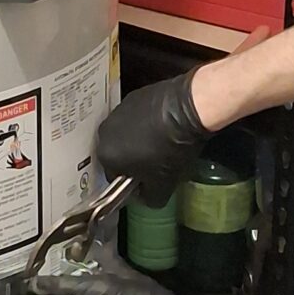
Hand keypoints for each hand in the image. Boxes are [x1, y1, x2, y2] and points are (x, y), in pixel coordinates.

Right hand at [97, 72, 208, 203]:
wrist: (188, 108)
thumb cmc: (171, 150)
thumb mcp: (163, 185)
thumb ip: (149, 198)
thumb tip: (144, 197)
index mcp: (106, 156)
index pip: (115, 177)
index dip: (133, 181)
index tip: (150, 179)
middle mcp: (105, 132)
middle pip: (118, 153)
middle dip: (134, 159)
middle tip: (156, 162)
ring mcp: (117, 111)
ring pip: (125, 134)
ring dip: (138, 140)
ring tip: (162, 142)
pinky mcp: (132, 96)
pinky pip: (135, 117)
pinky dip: (145, 122)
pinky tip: (164, 125)